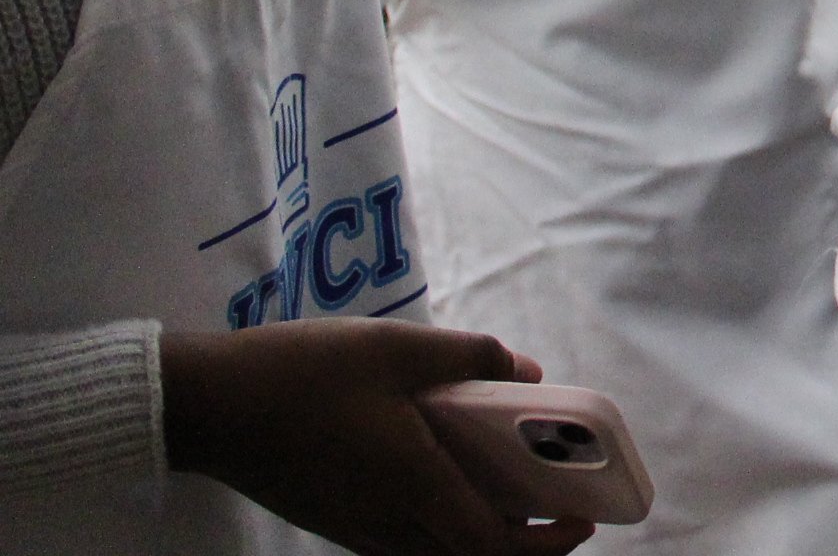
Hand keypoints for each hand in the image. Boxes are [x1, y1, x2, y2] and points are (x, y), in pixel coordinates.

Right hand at [162, 321, 593, 554]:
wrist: (207, 407)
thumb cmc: (301, 374)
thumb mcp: (397, 348)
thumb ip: (470, 358)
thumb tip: (528, 371)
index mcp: (411, 483)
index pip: (490, 545)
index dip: (546, 543)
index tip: (584, 516)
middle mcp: (386, 520)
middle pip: (468, 555)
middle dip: (524, 541)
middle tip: (559, 501)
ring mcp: (355, 527)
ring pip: (435, 549)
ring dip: (482, 531)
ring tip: (514, 483)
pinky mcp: (334, 519)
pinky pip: (403, 537)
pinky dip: (442, 518)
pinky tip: (449, 470)